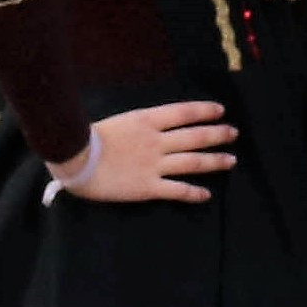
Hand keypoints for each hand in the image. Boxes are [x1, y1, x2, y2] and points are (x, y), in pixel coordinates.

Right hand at [62, 100, 232, 203]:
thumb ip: (139, 124)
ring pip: (194, 162)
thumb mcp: (118, 121)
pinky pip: (178, 190)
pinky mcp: (149, 187)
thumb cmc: (86, 138)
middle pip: (195, 136)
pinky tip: (206, 195)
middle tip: (233, 133)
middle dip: (217, 134)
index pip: (183, 112)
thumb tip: (153, 125)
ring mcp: (154, 164)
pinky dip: (194, 193)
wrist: (74, 159)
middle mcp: (156, 142)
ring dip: (215, 161)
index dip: (204, 111)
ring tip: (231, 160)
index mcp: (146, 121)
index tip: (220, 111)